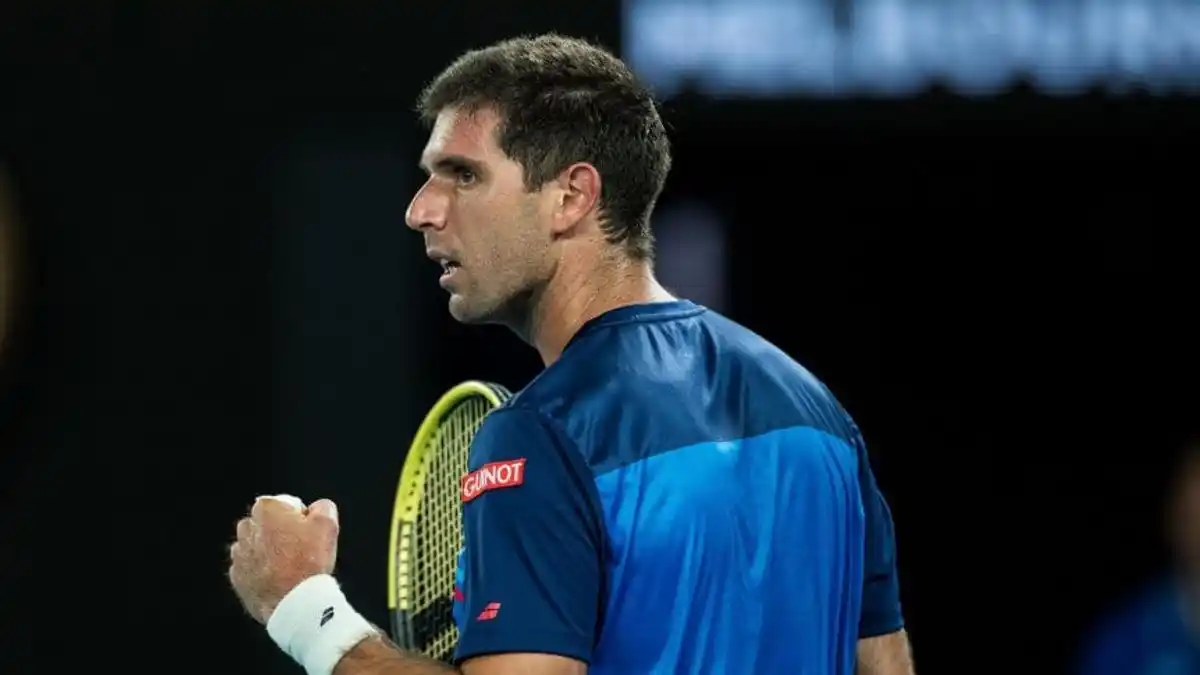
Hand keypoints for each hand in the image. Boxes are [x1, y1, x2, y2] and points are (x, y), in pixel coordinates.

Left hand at [228, 495, 340, 623]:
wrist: (294, 602)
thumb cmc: (309, 561)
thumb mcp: (328, 523)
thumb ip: (322, 506)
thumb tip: (317, 508)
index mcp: (267, 509)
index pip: (285, 504)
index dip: (300, 517)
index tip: (308, 532)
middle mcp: (247, 528)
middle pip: (268, 524)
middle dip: (280, 532)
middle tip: (300, 549)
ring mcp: (239, 554)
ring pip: (256, 546)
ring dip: (270, 552)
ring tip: (289, 567)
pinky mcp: (237, 577)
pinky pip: (250, 568)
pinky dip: (261, 571)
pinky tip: (278, 579)